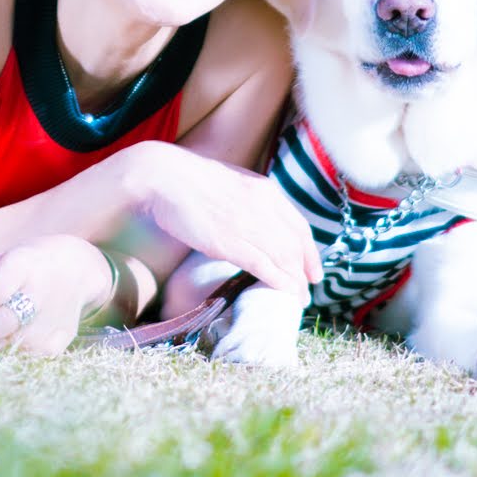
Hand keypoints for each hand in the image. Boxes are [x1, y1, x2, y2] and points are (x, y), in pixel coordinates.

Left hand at [0, 234, 110, 355]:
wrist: (78, 268)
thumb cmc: (29, 262)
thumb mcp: (2, 259)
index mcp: (24, 266)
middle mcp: (40, 292)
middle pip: (4, 322)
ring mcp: (53, 318)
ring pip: (14, 344)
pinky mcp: (61, 338)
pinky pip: (28, 355)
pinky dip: (8, 355)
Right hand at [132, 143, 318, 294]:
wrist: (164, 176)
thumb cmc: (189, 179)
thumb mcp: (231, 182)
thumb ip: (249, 199)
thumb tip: (257, 219)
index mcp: (264, 189)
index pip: (299, 226)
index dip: (310, 252)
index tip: (312, 270)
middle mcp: (261, 206)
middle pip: (295, 245)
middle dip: (304, 272)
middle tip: (306, 291)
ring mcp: (246, 224)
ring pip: (283, 257)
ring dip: (294, 282)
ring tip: (297, 300)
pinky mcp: (227, 241)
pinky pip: (262, 264)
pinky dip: (277, 281)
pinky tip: (284, 292)